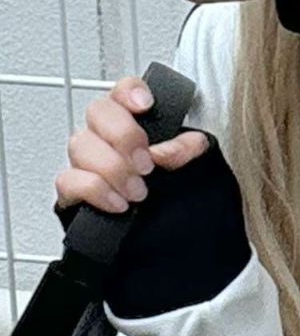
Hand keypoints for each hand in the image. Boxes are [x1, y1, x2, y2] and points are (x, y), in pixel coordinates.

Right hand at [53, 75, 210, 216]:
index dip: (130, 91)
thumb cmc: (167, 203)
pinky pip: (69, 180)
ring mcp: (86, 162)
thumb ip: (186, 154)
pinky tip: (118, 204)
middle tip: (146, 165)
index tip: (145, 106)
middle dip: (123, 136)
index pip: (122, 92)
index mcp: (130, 124)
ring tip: (138, 193)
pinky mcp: (73, 190)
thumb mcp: (187, 176)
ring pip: (81, 145)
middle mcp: (104, 137)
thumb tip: (193, 141)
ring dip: (113, 169)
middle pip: (97, 112)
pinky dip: (96, 190)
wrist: (158, 244)